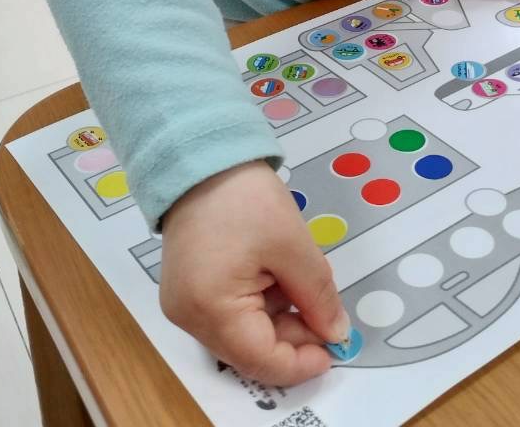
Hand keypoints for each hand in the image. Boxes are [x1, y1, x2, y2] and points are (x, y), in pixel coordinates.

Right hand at [160, 161, 349, 386]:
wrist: (204, 156)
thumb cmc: (247, 198)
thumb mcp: (293, 245)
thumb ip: (317, 296)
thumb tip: (335, 334)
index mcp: (210, 310)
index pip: (260, 360)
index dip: (301, 363)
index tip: (335, 349)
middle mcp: (189, 317)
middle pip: (248, 349)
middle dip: (292, 337)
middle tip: (327, 315)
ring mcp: (184, 303)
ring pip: (240, 333)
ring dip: (276, 318)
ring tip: (300, 283)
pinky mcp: (187, 288)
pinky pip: (227, 313)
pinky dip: (257, 304)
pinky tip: (277, 277)